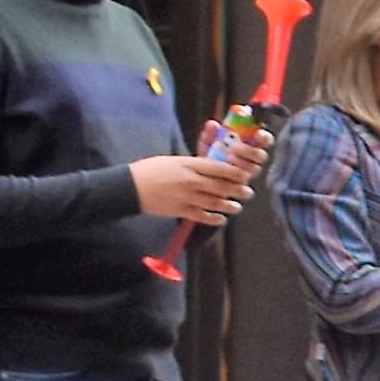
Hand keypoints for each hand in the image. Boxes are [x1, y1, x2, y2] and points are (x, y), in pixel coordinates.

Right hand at [130, 148, 253, 224]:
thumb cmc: (152, 169)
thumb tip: (213, 167)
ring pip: (214, 202)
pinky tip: (221, 219)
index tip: (245, 175)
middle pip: (220, 186)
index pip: (218, 168)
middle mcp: (190, 181)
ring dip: (228, 206)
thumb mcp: (175, 160)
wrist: (131, 186)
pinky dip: (213, 219)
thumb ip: (194, 164)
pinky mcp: (180, 210)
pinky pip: (202, 216)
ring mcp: (186, 197)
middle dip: (237, 190)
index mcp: (189, 164)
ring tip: (237, 207)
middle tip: (248, 192)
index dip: (234, 173)